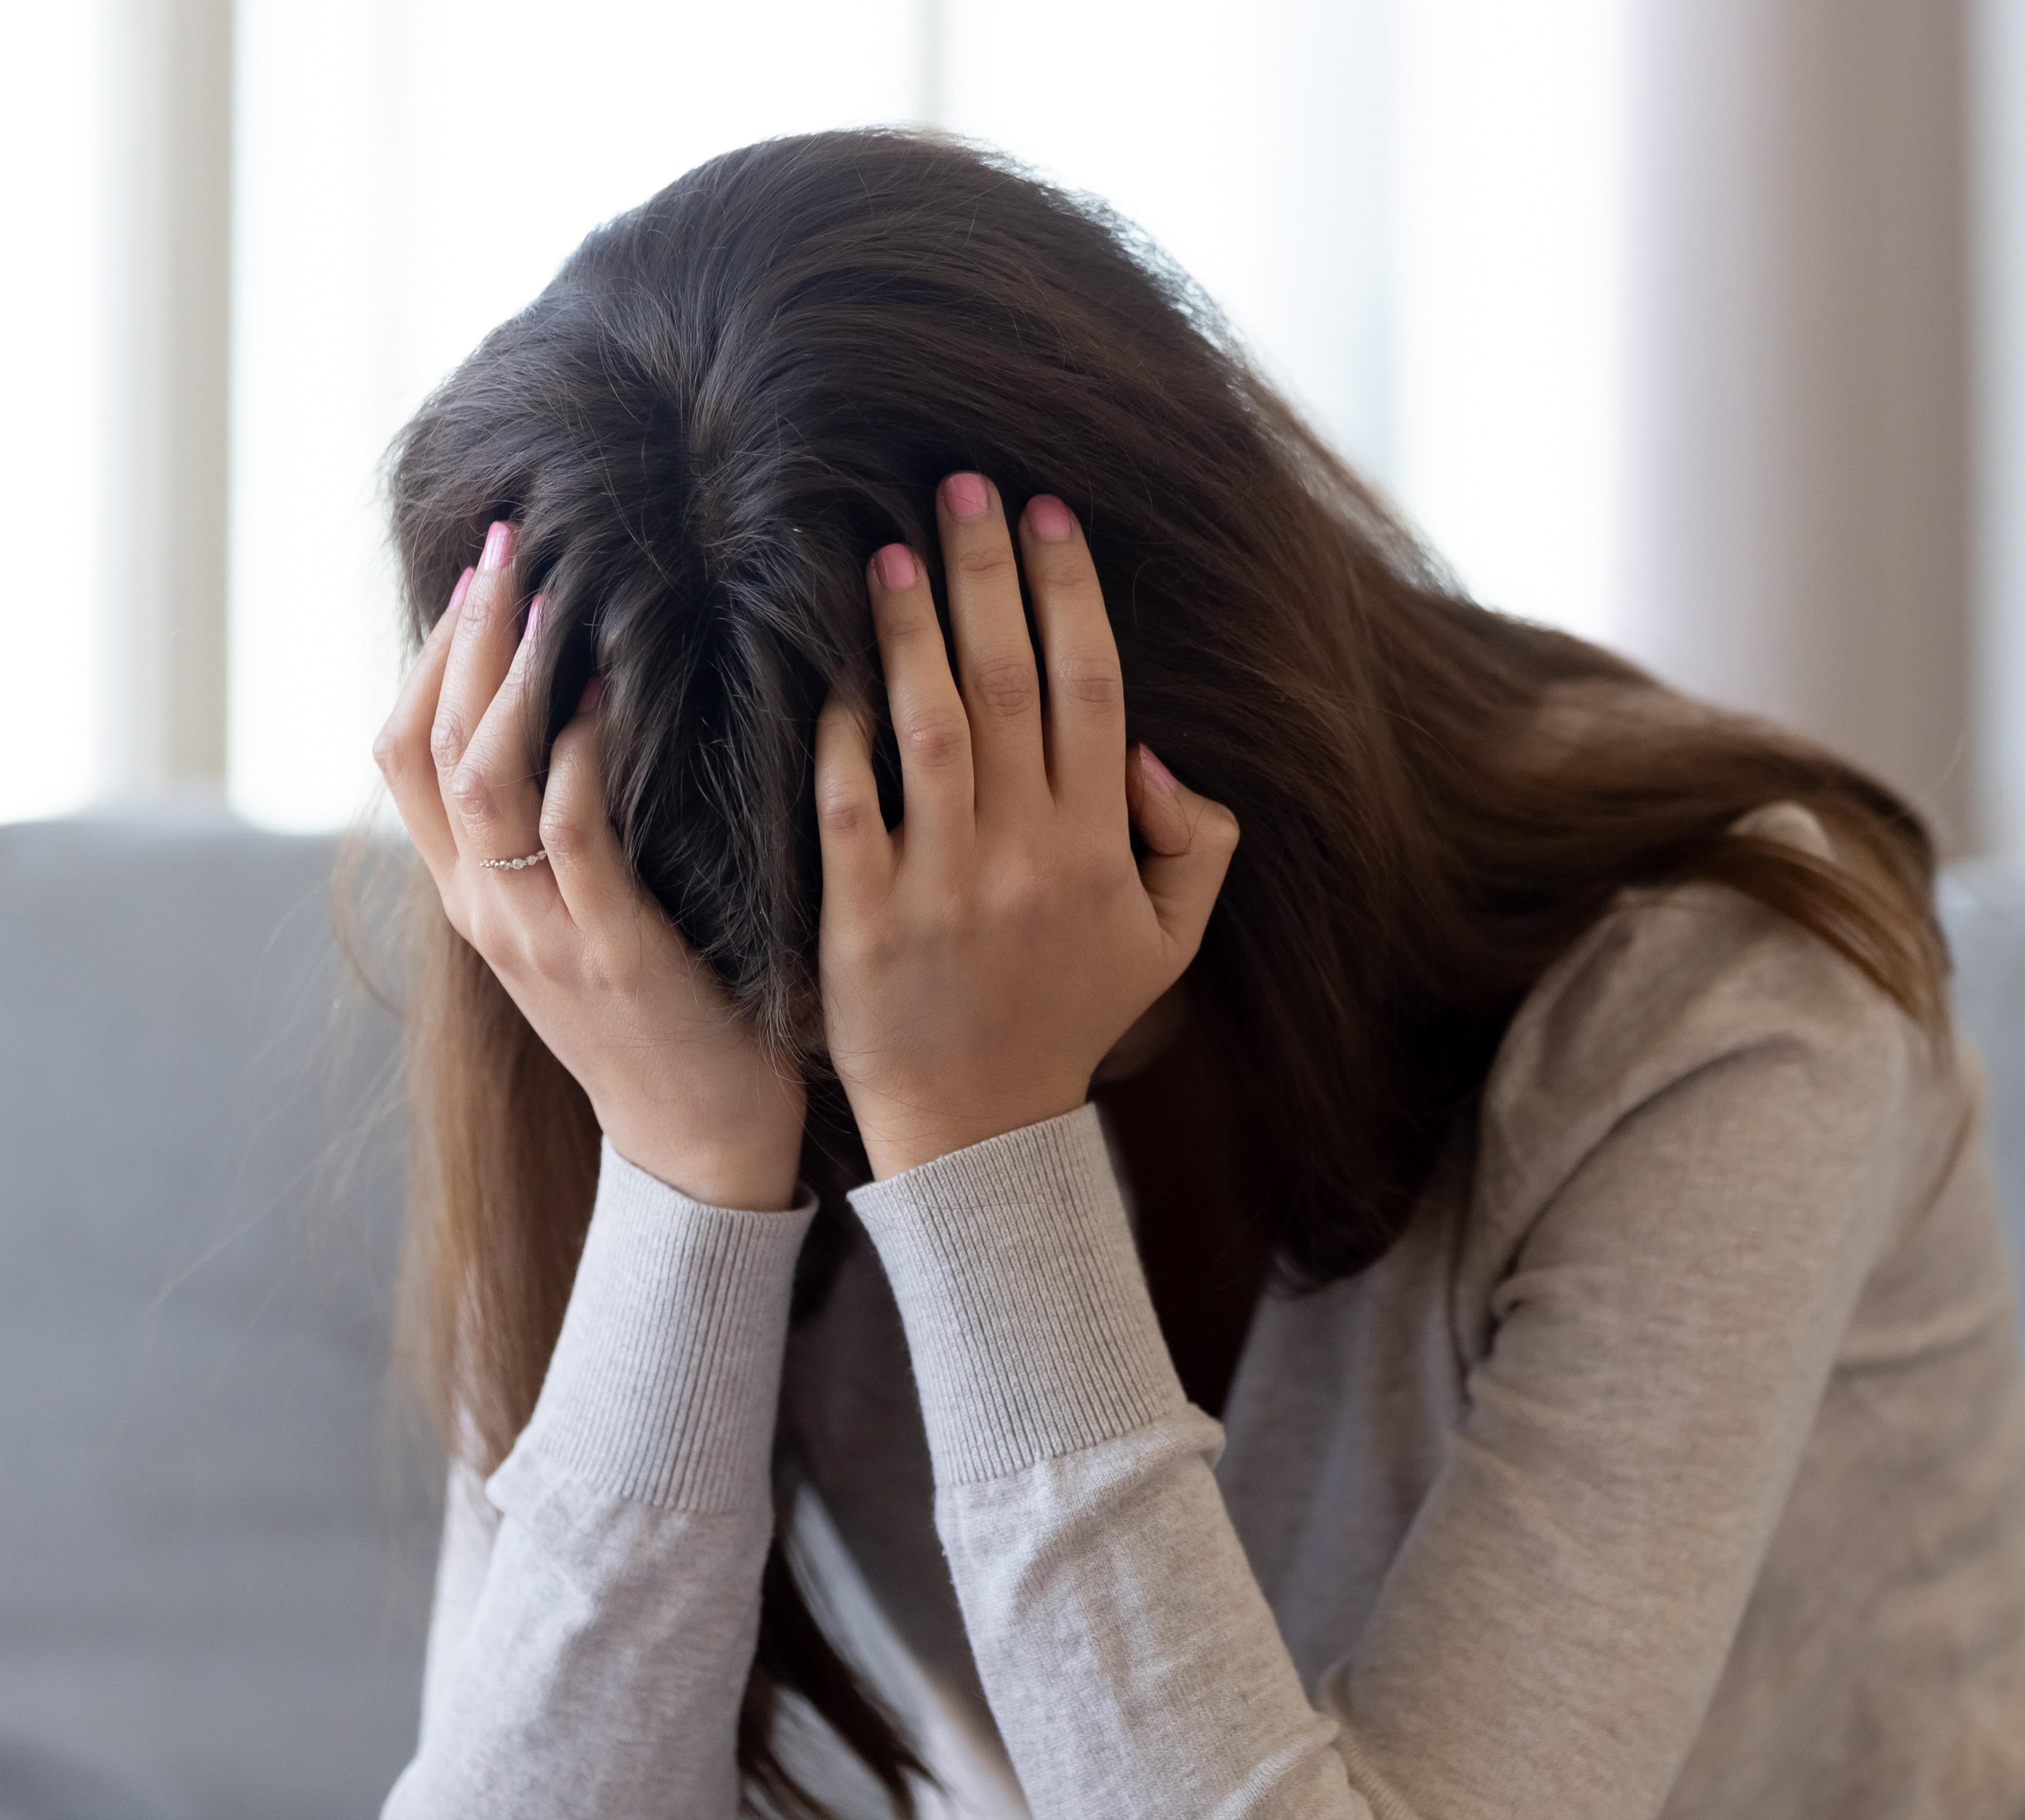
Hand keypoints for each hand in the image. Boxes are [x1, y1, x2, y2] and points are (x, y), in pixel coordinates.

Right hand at [374, 522, 807, 1210]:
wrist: (697, 1147)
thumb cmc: (663, 1020)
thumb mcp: (583, 921)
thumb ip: (560, 839)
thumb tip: (575, 726)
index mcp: (472, 897)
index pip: (401, 755)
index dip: (427, 657)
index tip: (473, 574)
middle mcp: (486, 908)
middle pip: (431, 745)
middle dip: (463, 637)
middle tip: (505, 544)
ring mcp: (540, 933)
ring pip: (484, 778)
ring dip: (511, 677)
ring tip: (545, 592)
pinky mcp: (611, 953)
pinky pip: (573, 837)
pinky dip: (579, 756)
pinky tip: (604, 695)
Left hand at [815, 475, 1237, 1178]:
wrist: (980, 1131)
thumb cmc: (1069, 1019)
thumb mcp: (1169, 943)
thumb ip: (1197, 846)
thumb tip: (1159, 755)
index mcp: (1100, 847)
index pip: (1092, 690)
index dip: (1070, 594)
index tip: (1047, 513)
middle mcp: (1027, 855)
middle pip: (1010, 683)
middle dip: (988, 572)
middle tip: (961, 484)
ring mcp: (943, 886)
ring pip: (931, 729)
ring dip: (910, 628)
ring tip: (888, 549)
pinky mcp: (864, 921)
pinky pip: (850, 807)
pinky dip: (839, 735)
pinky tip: (828, 668)